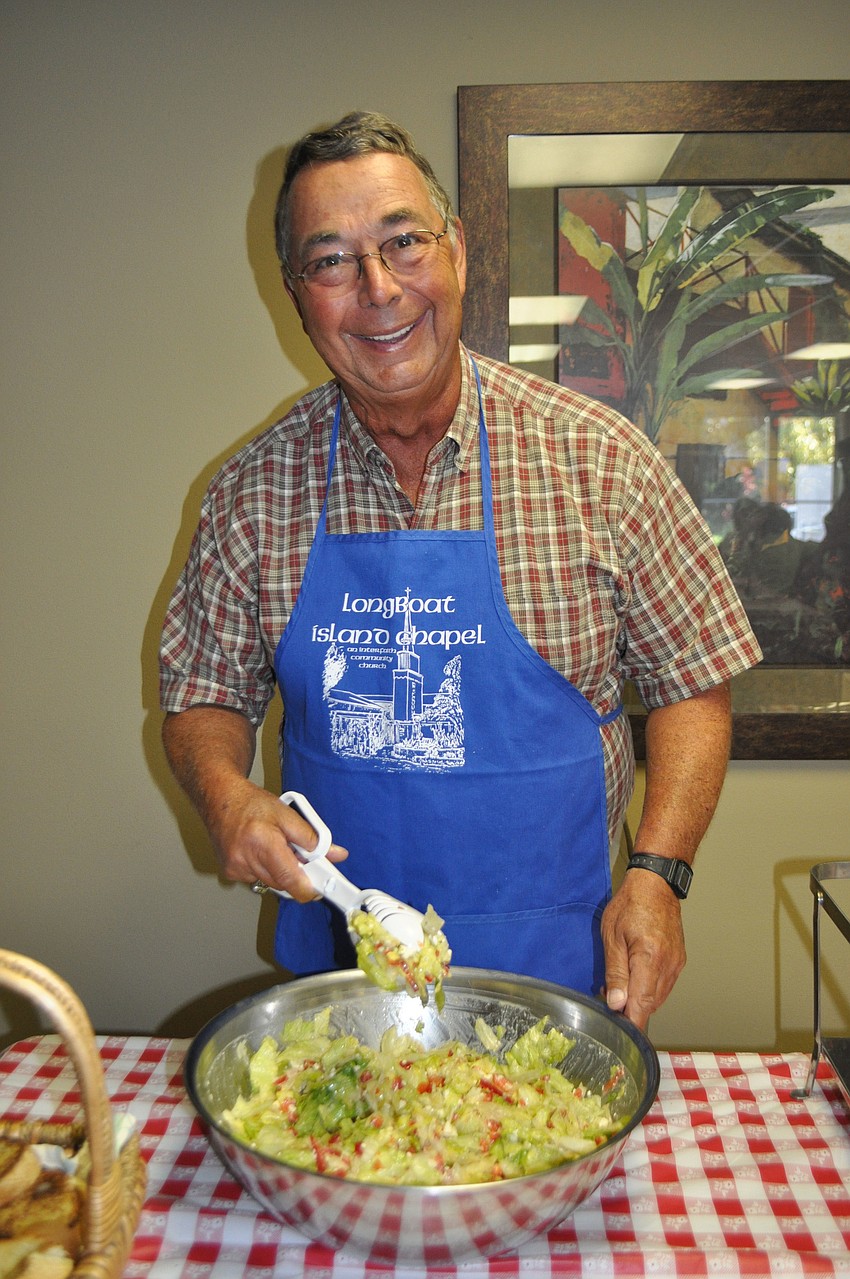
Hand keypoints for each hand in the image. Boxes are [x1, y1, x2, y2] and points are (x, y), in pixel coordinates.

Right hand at [207, 776, 348, 901]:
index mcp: (263, 843)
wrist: (220, 799)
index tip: (320, 888)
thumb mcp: (288, 814)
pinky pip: (257, 878)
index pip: (290, 879)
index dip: (308, 889)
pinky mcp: (230, 872)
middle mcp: (246, 859)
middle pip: (283, 883)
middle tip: (299, 854)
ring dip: (279, 870)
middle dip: (296, 873)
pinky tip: (259, 850)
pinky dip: (264, 868)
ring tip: (274, 845)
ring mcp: (236, 868)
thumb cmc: (251, 803)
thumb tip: (336, 854)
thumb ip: (313, 838)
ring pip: (270, 882)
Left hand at [600, 870, 685, 1029]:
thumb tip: (616, 1003)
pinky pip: (664, 985)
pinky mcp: (679, 960)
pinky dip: (649, 989)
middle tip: (609, 1001)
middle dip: (631, 1011)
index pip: (642, 1005)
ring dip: (640, 1000)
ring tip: (619, 988)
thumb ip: (615, 973)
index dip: (630, 1022)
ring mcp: (677, 964)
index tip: (617, 1030)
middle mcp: (668, 966)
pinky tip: (635, 979)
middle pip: (651, 1005)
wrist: (656, 885)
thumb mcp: (612, 937)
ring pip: (659, 997)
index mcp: (650, 960)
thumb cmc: (630, 905)